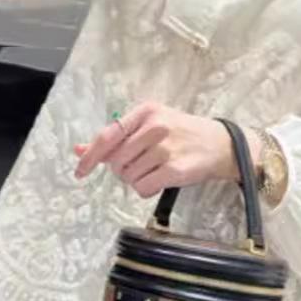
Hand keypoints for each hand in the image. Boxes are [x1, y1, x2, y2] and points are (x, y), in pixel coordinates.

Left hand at [73, 102, 241, 198]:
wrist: (222, 144)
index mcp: (146, 111)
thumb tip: (79, 150)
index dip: (90, 156)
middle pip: (116, 161)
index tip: (80, 171)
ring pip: (129, 177)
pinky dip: (146, 189)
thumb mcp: (150, 125)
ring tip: (154, 170)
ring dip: (136, 179)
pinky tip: (159, 180)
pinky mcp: (175, 170)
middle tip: (139, 166)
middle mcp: (155, 127)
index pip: (107, 136)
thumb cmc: (182, 133)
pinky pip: (143, 188)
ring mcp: (166, 149)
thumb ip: (115, 137)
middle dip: (122, 169)